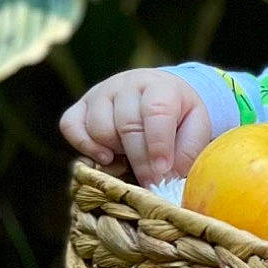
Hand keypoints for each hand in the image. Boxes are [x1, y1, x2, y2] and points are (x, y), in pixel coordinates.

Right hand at [59, 69, 211, 185]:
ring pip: (99, 128)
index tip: (163, 171)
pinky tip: (105, 158)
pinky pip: (70, 126)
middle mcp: (127, 85)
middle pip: (127, 125)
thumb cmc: (180, 117)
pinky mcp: (81, 106)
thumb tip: (169, 178)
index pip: (156, 112)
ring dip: (115, 151)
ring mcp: (100, 93)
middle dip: (140, 160)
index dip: (158, 144)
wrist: (160, 95)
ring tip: (131, 158)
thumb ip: (187, 151)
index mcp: (160, 86)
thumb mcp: (196, 128)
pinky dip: (84, 146)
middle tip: (151, 183)